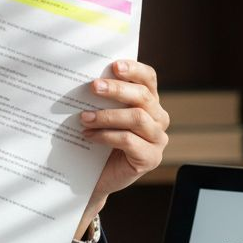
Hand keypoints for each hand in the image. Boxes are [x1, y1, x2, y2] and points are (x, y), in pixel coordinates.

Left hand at [77, 59, 168, 223]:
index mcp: (149, 102)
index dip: (134, 70)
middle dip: (116, 89)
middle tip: (92, 87)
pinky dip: (106, 136)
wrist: (94, 177)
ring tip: (84, 118)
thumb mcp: (100, 115)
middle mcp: (158, 118)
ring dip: (107, 115)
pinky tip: (89, 136)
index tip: (114, 66)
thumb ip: (101, 98)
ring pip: (137, 118)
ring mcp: (158, 139)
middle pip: (142, 96)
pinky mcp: (150, 159)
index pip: (149, 78)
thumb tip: (83, 76)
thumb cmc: (96, 140)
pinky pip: (130, 141)